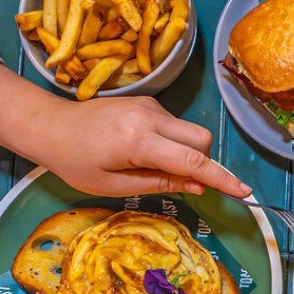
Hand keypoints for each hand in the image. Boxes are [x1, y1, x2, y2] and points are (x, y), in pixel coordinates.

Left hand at [25, 93, 251, 198]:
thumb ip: (158, 182)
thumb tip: (197, 185)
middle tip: (181, 182)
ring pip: (191, 131)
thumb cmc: (74, 161)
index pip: (191, 160)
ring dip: (186, 152)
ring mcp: (150, 106)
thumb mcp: (113, 184)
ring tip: (150, 166)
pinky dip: (172, 142)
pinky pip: (175, 125)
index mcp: (138, 141)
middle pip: (201, 139)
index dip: (220, 178)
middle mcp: (150, 117)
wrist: (50, 125)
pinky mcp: (148, 102)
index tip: (243, 191)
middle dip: (202, 162)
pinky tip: (142, 150)